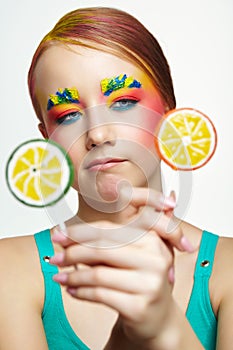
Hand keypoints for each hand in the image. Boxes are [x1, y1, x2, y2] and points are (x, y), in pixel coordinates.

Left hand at [49, 188, 193, 345]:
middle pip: (102, 249)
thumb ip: (101, 246)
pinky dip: (81, 292)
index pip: (108, 230)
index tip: (59, 235)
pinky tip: (71, 290)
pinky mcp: (140, 307)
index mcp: (151, 239)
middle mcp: (154, 259)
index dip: (79, 232)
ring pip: (98, 274)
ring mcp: (150, 283)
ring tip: (59, 276)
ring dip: (73, 275)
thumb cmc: (137, 281)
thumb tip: (64, 236)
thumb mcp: (125, 258)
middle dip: (73, 252)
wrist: (158, 317)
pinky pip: (100, 295)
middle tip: (55, 258)